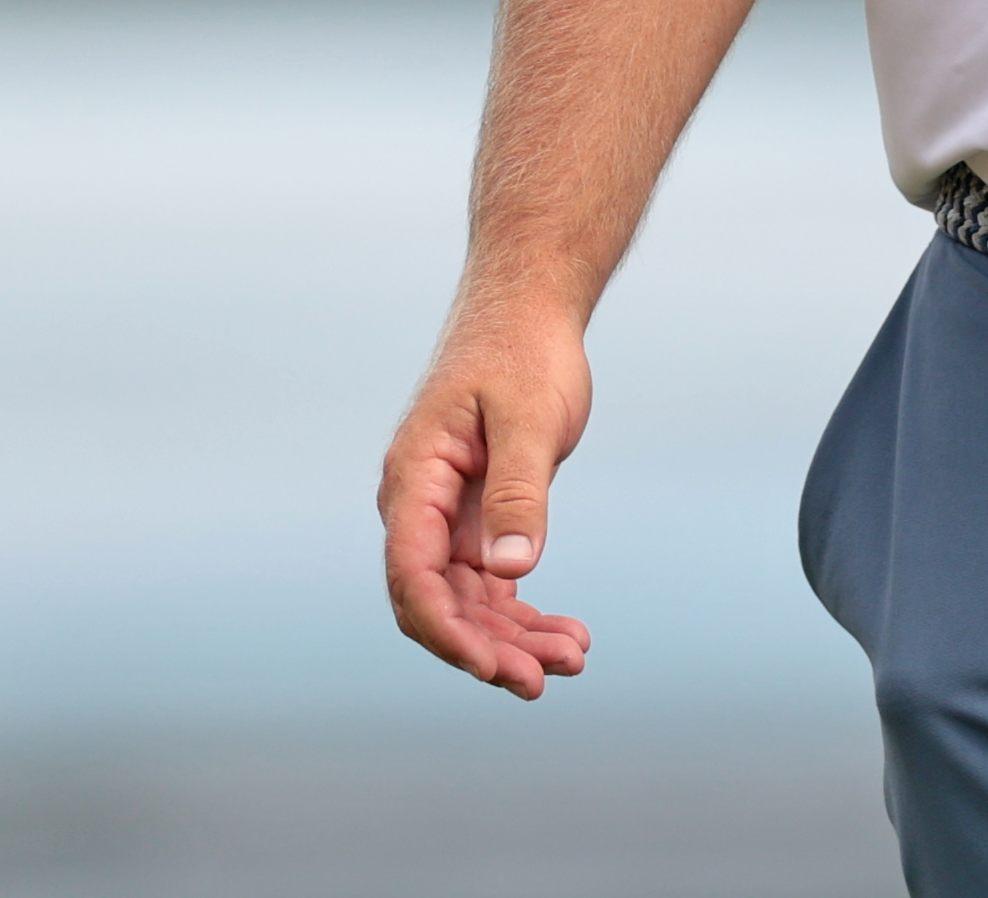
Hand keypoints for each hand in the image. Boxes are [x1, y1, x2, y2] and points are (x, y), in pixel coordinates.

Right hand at [379, 299, 596, 696]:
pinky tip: (567, 633)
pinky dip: (524, 611)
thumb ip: (517, 492)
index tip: (493, 667)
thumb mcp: (528, 418)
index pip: (413, 575)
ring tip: (574, 660)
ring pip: (470, 599)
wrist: (529, 308)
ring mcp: (447, 515)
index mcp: (413, 480)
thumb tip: (513, 570)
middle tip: (549, 678)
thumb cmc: (523, 352)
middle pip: (440, 601)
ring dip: (513, 636)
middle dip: (488, 647)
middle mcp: (419, 506)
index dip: (447, 629)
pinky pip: (492, 580)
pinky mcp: (478, 515)